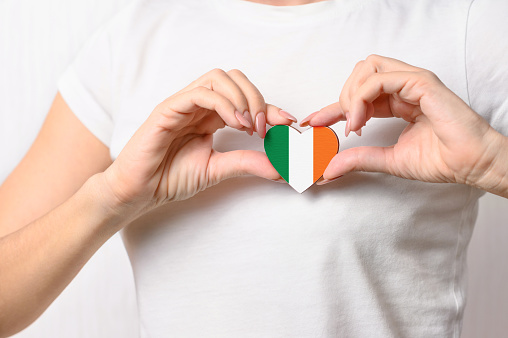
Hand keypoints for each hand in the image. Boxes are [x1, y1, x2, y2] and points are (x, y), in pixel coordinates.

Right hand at [100, 68, 294, 214]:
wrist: (140, 191)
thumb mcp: (218, 169)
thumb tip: (282, 168)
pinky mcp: (169, 108)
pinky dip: (223, 103)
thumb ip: (248, 163)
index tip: (288, 124)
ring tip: (250, 127)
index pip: (245, 99)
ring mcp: (184, 104)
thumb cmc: (171, 177)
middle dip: (258, 98)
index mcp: (211, 116)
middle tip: (267, 128)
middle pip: (235, 79)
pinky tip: (235, 123)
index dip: (270, 107)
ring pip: (219, 78)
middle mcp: (199, 105)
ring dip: (242, 98)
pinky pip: (199, 93)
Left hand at [301, 55, 506, 191]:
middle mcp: (403, 87)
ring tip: (354, 123)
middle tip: (344, 126)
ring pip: (367, 67)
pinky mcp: (421, 82)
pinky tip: (361, 120)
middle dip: (342, 96)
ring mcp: (412, 81)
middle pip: (359, 72)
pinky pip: (380, 77)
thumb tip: (326, 169)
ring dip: (352, 94)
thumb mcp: (388, 160)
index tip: (312, 122)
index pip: (357, 96)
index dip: (331, 107)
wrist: (470, 164)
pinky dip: (363, 97)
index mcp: (396, 101)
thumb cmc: (440, 160)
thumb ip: (358, 159)